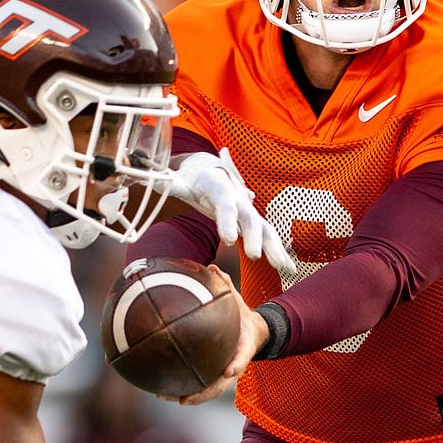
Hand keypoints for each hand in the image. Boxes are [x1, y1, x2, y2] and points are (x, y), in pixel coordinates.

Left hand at [156, 266, 267, 406]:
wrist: (256, 332)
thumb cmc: (243, 317)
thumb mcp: (238, 301)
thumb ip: (227, 286)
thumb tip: (213, 267)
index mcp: (243, 349)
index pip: (242, 359)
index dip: (236, 365)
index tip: (229, 371)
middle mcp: (233, 365)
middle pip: (219, 385)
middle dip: (201, 394)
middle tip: (183, 398)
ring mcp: (224, 372)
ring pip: (207, 390)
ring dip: (187, 396)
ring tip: (164, 396)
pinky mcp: (215, 373)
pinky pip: (199, 382)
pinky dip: (183, 386)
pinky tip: (161, 387)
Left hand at [162, 148, 295, 276]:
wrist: (211, 170)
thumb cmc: (192, 179)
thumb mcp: (178, 179)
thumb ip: (169, 182)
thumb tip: (154, 180)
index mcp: (220, 188)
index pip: (224, 205)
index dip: (227, 221)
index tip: (229, 239)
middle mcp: (239, 200)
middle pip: (249, 218)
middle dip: (253, 238)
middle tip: (253, 256)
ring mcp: (249, 211)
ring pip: (265, 230)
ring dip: (275, 249)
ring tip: (284, 269)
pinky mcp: (253, 223)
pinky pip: (268, 238)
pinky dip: (279, 253)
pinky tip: (288, 271)